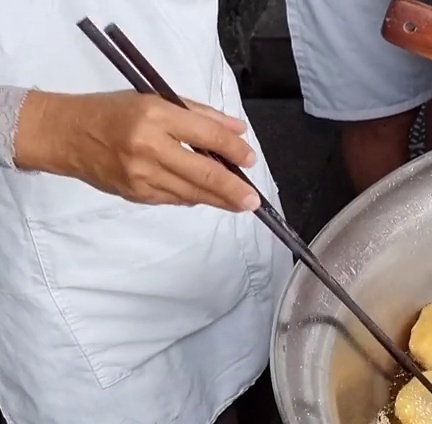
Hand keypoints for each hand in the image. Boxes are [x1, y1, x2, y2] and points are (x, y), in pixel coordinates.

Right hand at [14, 90, 260, 212]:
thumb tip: (238, 129)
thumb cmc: (112, 111)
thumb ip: (199, 115)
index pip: (207, 135)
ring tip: (239, 203)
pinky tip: (205, 196)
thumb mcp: (154, 100)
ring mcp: (141, 174)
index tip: (250, 159)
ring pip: (191, 192)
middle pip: (204, 172)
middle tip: (254, 200)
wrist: (65, 134)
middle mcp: (149, 146)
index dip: (234, 149)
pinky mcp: (135, 193)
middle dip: (234, 189)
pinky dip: (193, 197)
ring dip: (219, 199)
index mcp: (155, 115)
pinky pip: (174, 199)